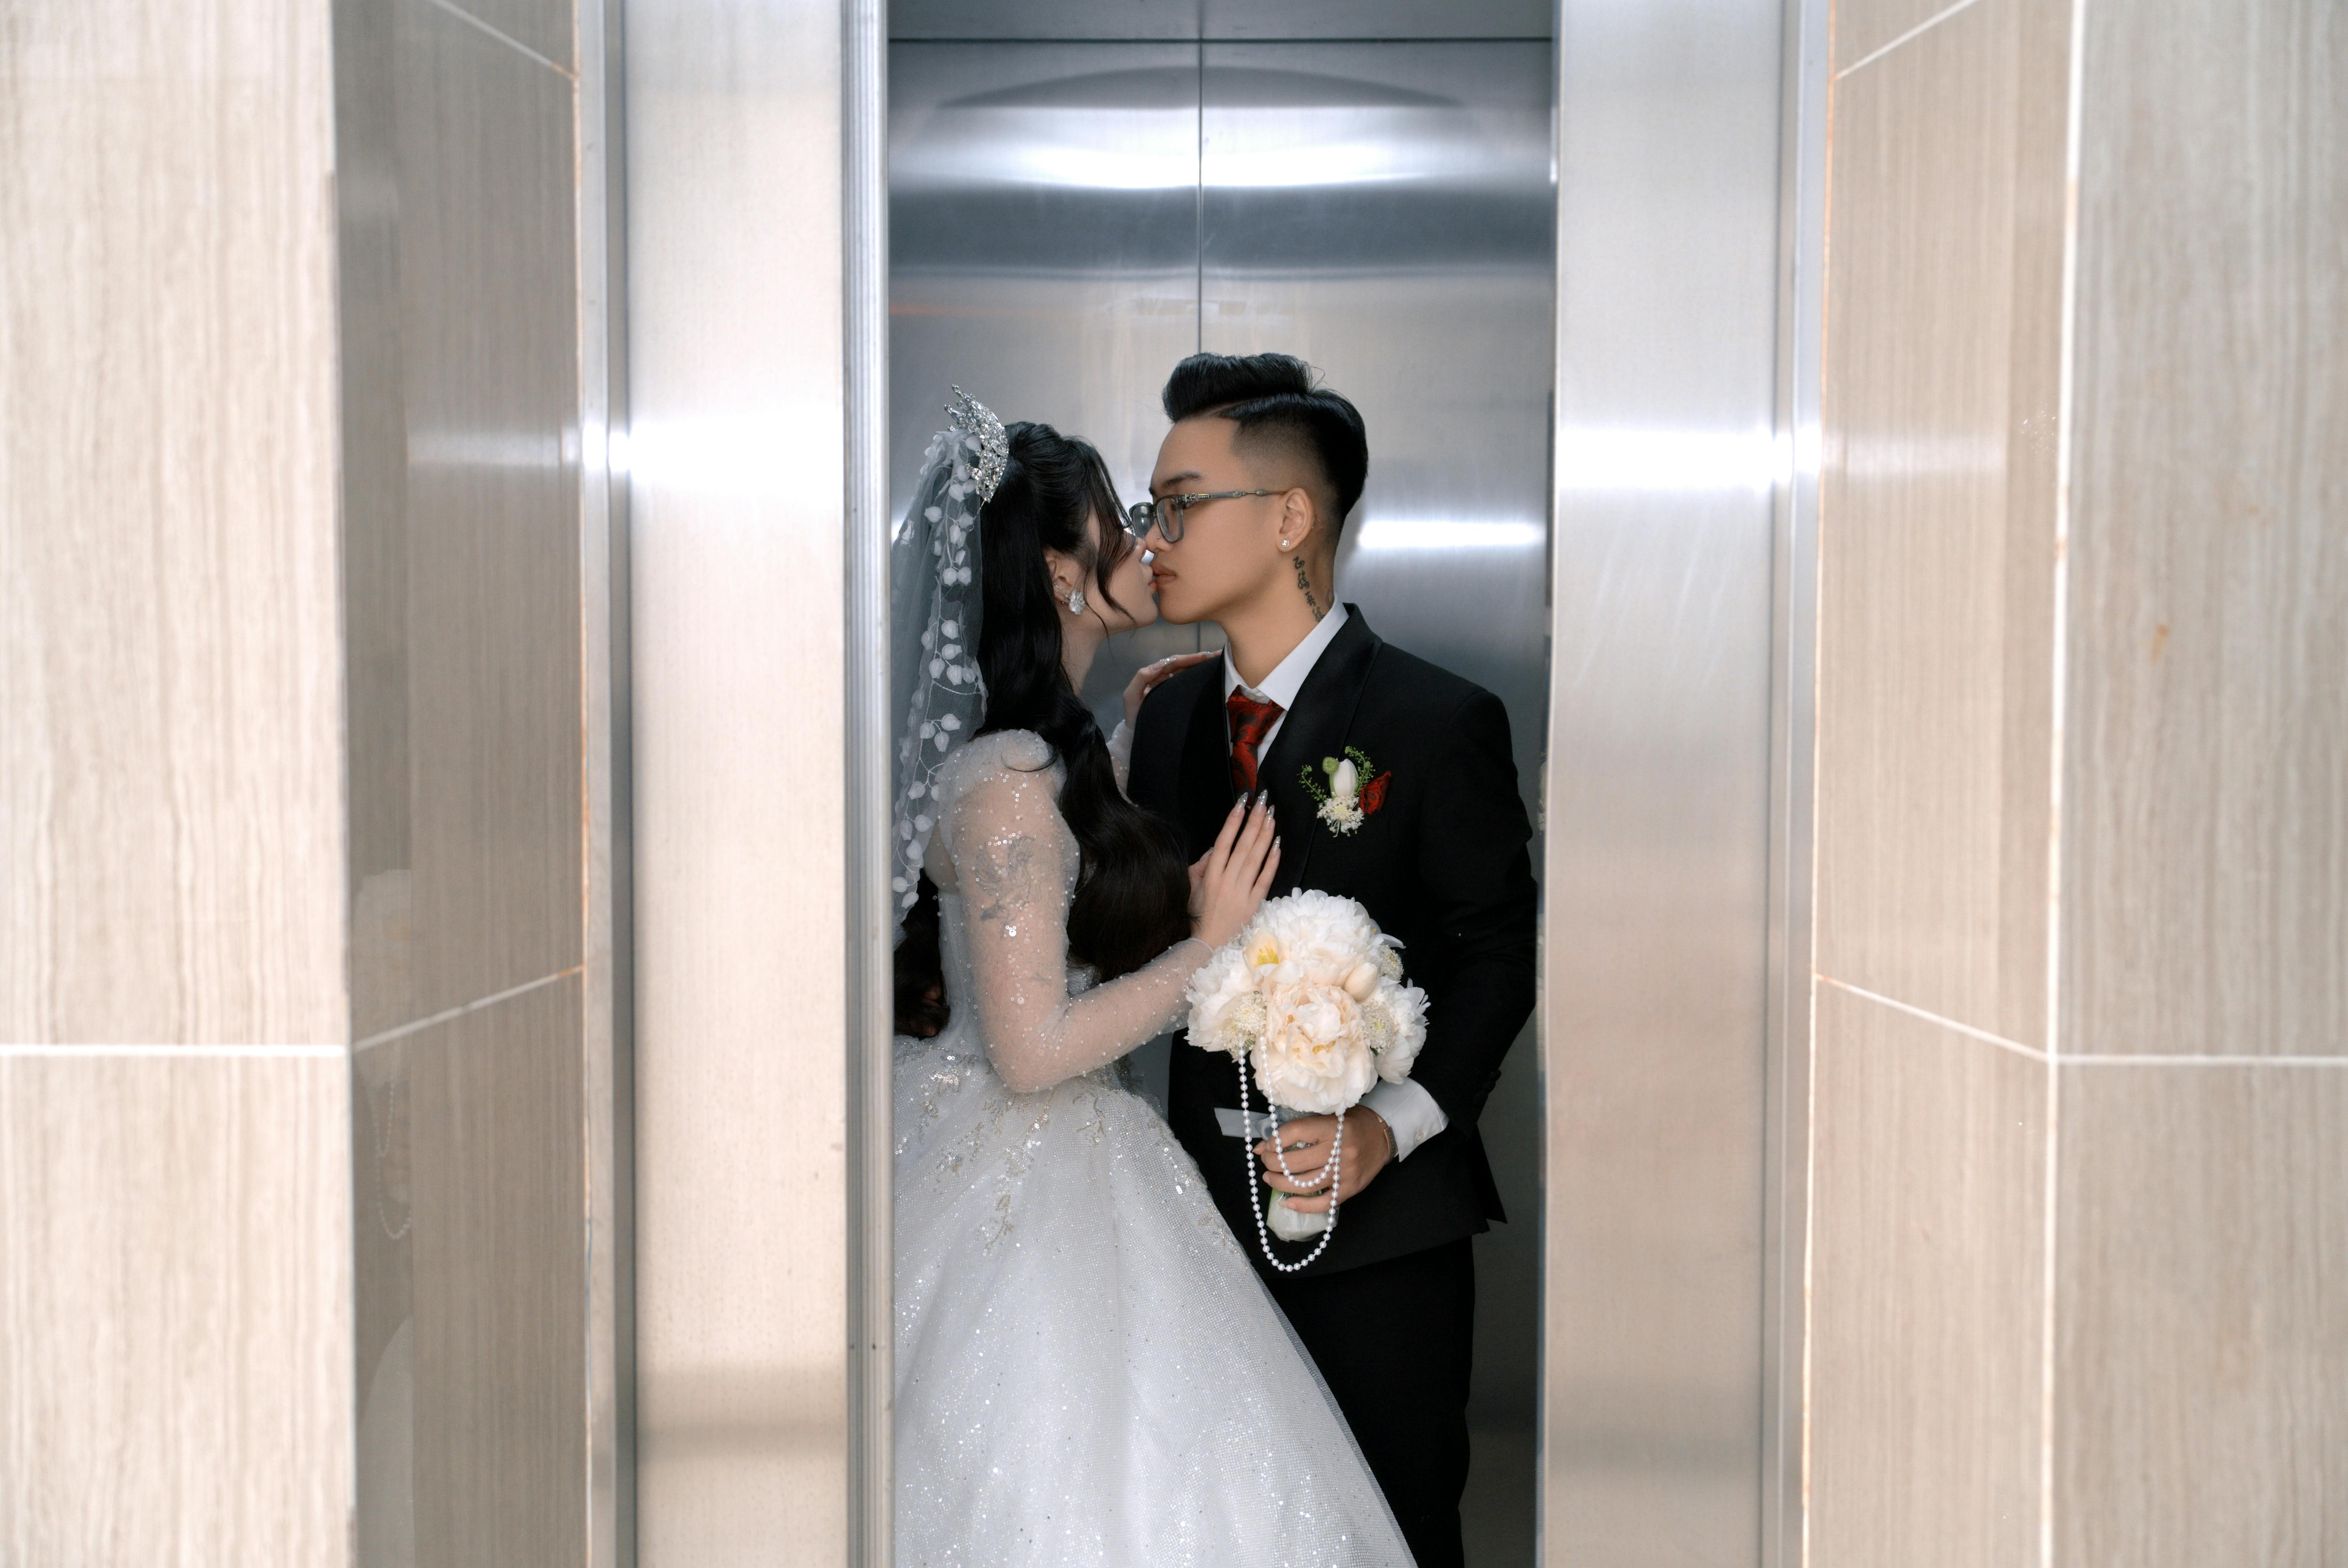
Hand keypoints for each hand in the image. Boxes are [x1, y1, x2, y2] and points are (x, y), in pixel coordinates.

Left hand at [1123, 651, 1217, 728]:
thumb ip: (1141, 678)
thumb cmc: (1134, 715)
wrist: (1137, 732)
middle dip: (1199, 658)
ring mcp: (1170, 685)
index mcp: (1153, 674)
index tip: (1204, 656)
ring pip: (1186, 671)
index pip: (1173, 662)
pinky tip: (1210, 673)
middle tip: (1217, 655)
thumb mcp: (1131, 696)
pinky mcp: (1176, 695)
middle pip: (1182, 664)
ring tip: (1218, 661)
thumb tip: (1158, 666)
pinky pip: (1187, 682)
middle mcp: (1163, 677)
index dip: (1188, 658)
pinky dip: (1198, 676)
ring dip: (1201, 665)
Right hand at [1189, 793, 1279, 947]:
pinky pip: (1265, 879)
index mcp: (1210, 875)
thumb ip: (1201, 866)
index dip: (1233, 821)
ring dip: (1265, 835)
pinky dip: (1272, 862)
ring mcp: (1241, 892)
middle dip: (1253, 821)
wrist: (1208, 945)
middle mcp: (1226, 881)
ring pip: (1255, 859)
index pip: (1223, 842)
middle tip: (1263, 802)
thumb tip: (1215, 848)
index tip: (1241, 802)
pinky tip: (1277, 845)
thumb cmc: (1198, 914)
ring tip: (1271, 816)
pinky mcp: (1254, 903)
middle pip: (1243, 846)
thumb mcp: (1192, 887)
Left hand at [1256, 1108, 1394, 1211]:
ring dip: (1280, 1183)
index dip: (1274, 1140)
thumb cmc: (1352, 1122)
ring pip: (1304, 1185)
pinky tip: (1288, 1202)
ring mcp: (1345, 1173)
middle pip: (1294, 1163)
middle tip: (1267, 1161)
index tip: (1268, 1144)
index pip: (1294, 1133)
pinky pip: (1323, 1203)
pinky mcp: (1351, 1189)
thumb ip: (1297, 1129)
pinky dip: (1302, 1206)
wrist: (1383, 1134)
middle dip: (1272, 1163)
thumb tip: (1262, 1146)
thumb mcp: (1326, 1116)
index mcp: (1332, 1128)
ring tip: (1270, 1178)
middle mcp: (1338, 1151)